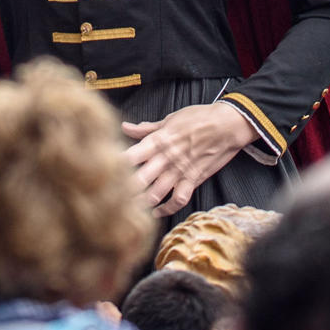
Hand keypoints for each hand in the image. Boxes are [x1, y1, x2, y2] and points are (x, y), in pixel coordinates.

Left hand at [123, 103, 257, 214]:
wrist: (228, 124)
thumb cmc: (199, 117)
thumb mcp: (170, 119)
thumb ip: (146, 128)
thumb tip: (125, 127)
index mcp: (157, 140)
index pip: (130, 155)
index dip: (115, 165)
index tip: (102, 172)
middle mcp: (166, 158)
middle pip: (139, 178)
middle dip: (124, 190)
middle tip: (110, 198)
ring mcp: (180, 170)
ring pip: (156, 193)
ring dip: (142, 203)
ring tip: (128, 210)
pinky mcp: (193, 179)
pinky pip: (178, 199)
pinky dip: (167, 208)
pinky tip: (157, 212)